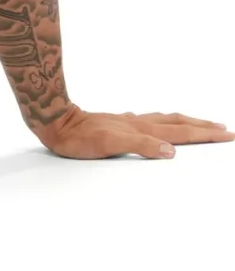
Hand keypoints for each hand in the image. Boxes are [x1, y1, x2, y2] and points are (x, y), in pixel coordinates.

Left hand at [37, 103, 234, 158]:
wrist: (54, 120)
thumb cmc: (78, 136)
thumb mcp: (109, 143)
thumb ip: (140, 145)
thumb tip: (171, 151)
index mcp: (141, 128)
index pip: (180, 131)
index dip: (204, 134)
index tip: (227, 134)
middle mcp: (137, 122)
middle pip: (177, 122)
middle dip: (201, 126)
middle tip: (223, 129)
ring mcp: (126, 121)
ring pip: (163, 120)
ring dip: (184, 122)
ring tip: (198, 123)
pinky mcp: (115, 123)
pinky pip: (147, 121)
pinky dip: (161, 123)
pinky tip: (155, 125)